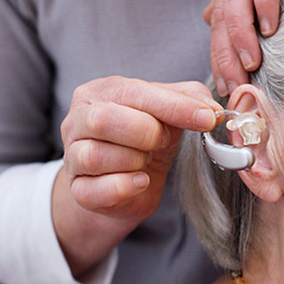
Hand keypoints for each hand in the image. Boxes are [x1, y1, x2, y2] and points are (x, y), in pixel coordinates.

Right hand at [54, 76, 221, 273]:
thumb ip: (189, 100)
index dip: (174, 106)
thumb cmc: (145, 141)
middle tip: (162, 141)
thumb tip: (211, 109)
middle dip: (146, 133)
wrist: (128, 185)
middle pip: (103, 120)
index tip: (207, 118)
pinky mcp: (77, 190)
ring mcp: (72, 157)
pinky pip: (94, 190)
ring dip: (134, 161)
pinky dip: (124, 187)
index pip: (134, 93)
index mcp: (100, 92)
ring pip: (96, 156)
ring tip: (146, 161)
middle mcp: (78, 120)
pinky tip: (141, 181)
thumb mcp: (167, 114)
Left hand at [204, 0, 283, 95]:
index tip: (230, 86)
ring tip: (251, 60)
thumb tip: (217, 21)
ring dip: (240, 30)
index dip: (220, 54)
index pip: (220, 19)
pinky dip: (265, 0)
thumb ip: (252, 0)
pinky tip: (270, 26)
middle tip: (235, 82)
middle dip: (225, 51)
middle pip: (223, 10)